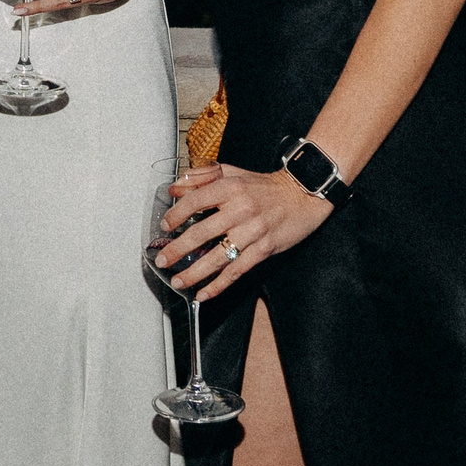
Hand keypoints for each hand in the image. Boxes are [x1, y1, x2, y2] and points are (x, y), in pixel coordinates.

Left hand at [152, 164, 333, 302]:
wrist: (303, 195)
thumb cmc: (264, 185)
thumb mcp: (233, 173)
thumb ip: (202, 178)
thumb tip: (174, 188)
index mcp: (231, 188)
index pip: (196, 200)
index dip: (177, 214)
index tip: (165, 226)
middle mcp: (241, 209)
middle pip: (203, 232)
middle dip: (178, 249)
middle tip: (162, 261)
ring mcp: (253, 231)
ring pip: (218, 256)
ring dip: (195, 272)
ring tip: (178, 281)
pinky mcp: (264, 249)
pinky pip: (237, 270)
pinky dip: (219, 284)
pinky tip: (204, 293)